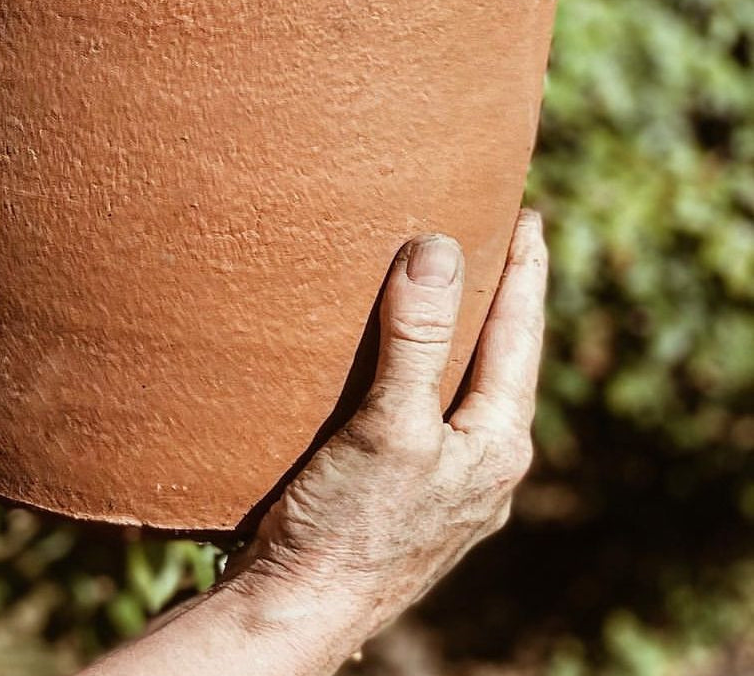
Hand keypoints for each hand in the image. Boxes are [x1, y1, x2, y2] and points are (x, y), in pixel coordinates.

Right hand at [81, 211, 547, 675]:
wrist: (296, 613)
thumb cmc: (347, 528)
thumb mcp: (389, 426)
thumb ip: (419, 339)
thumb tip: (439, 249)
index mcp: (497, 443)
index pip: (521, 332)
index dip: (526, 268)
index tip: (530, 214)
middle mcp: (484, 464)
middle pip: (503, 358)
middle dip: (503, 297)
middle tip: (499, 235)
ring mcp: (447, 483)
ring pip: (467, 386)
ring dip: (465, 332)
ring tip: (455, 287)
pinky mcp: (404, 493)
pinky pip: (431, 409)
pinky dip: (427, 366)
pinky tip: (401, 361)